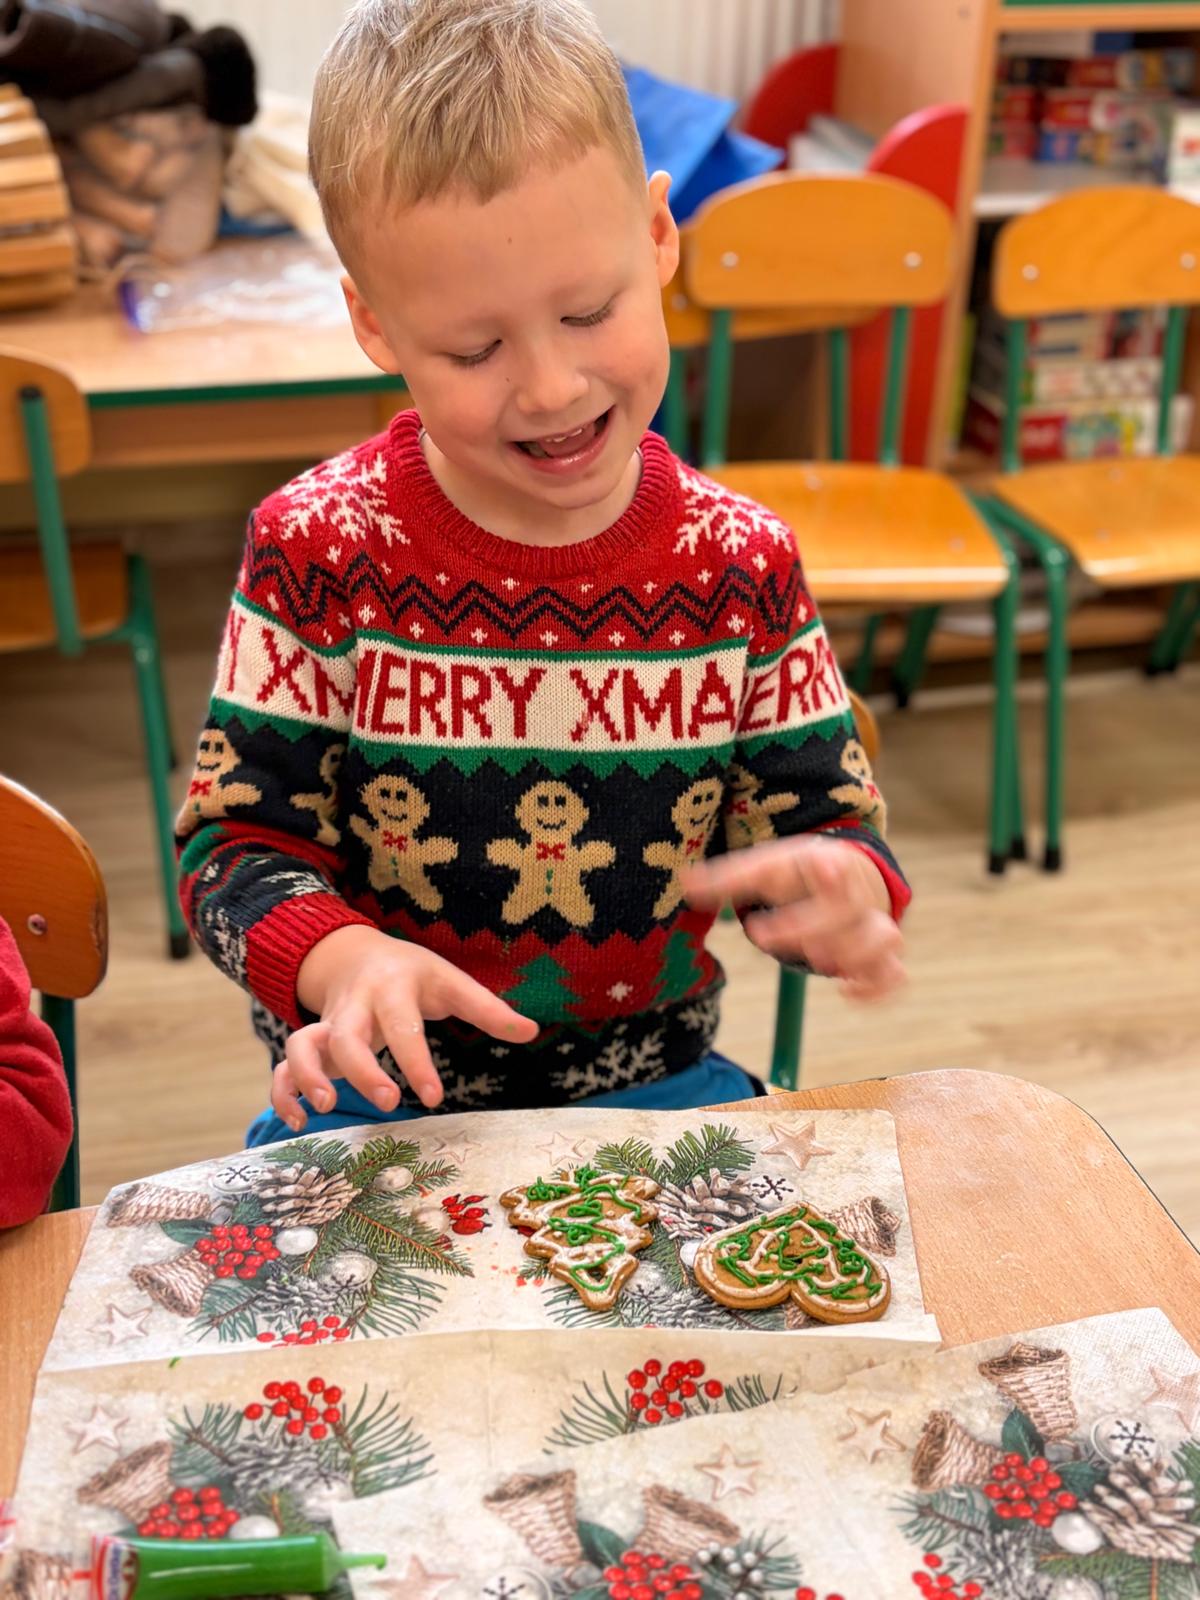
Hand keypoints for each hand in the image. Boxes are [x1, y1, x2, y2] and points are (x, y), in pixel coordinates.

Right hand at [274, 926, 538, 1130]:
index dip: (416, 1062)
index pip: (403, 1026)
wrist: (356, 954)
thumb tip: (532, 1030)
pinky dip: (283, 1092)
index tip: (432, 1097)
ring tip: (324, 1109)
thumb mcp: (450, 982)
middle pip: (346, 1035)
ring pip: (301, 1045)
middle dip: (360, 1070)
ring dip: (306, 1077)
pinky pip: (284, 1066)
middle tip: (386, 1103)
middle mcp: (353, 1006)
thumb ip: (487, 1009)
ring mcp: (326, 1024)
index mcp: (392, 989)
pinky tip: (297, 1122)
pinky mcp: (310, 1043)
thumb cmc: (412, 974)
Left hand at [682, 836, 904, 1000]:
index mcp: (828, 865)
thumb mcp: (764, 867)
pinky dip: (876, 988)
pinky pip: (895, 975)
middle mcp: (857, 895)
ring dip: (854, 956)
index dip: (818, 884)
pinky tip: (846, 992)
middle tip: (761, 938)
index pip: (829, 872)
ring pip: (884, 939)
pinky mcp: (883, 956)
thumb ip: (727, 879)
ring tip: (819, 963)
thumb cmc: (797, 873)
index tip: (798, 893)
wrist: (845, 871)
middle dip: (810, 928)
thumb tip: (684, 885)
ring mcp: (874, 924)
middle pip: (849, 911)